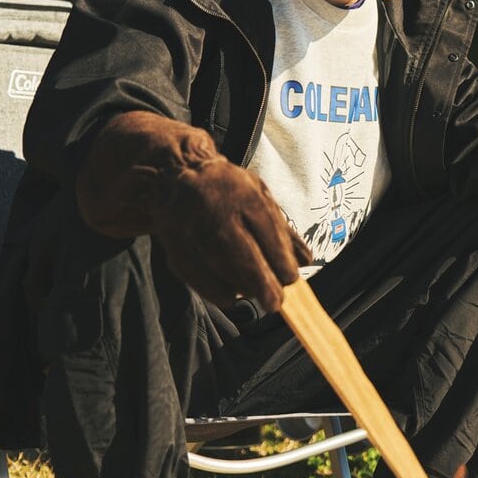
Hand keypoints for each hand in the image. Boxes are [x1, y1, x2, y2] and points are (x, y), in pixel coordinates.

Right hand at [76, 111, 311, 309]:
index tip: (291, 279)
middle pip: (239, 249)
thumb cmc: (228, 189)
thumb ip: (282, 228)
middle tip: (275, 302)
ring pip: (215, 263)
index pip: (266, 228)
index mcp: (242, 192)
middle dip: (260, 280)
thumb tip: (305, 259)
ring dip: (239, 285)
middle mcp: (214, 206)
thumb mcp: (259, 196)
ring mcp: (189, 224)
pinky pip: (193, 271)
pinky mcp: (172, 241)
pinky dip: (212, 288)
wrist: (176, 175)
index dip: (280, 258)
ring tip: (256, 296)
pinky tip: (230, 296)